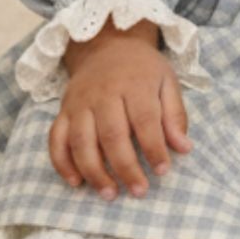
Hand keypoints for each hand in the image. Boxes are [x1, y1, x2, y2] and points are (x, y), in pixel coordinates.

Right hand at [49, 21, 192, 199]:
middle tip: (138, 191)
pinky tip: (76, 182)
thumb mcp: (167, 81)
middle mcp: (103, 93)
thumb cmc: (142, 69)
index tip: (162, 171)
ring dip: (94, 171)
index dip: (153, 148)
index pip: (144, 120)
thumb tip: (184, 148)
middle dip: (125, 167)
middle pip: (111, 134)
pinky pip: (55, 138)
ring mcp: (79, 102)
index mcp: (134, 84)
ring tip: (109, 193)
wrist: (107, 44)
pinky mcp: (63, 110)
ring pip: (81, 140)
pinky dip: (62, 163)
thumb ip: (175, 115)